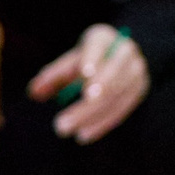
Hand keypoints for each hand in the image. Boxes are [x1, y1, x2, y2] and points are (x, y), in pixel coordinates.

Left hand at [28, 24, 149, 143]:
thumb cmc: (89, 59)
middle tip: (64, 119)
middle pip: (110, 74)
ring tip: (69, 129)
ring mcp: (136, 70)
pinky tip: (84, 135)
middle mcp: (124, 52)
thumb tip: (34, 92)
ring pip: (116, 95)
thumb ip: (54, 75)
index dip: (93, 57)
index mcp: (103, 38)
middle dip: (90, 98)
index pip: (98, 45)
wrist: (124, 57)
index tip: (85, 72)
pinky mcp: (140, 88)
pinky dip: (103, 123)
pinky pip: (122, 108)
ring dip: (92, 115)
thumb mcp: (71, 61)